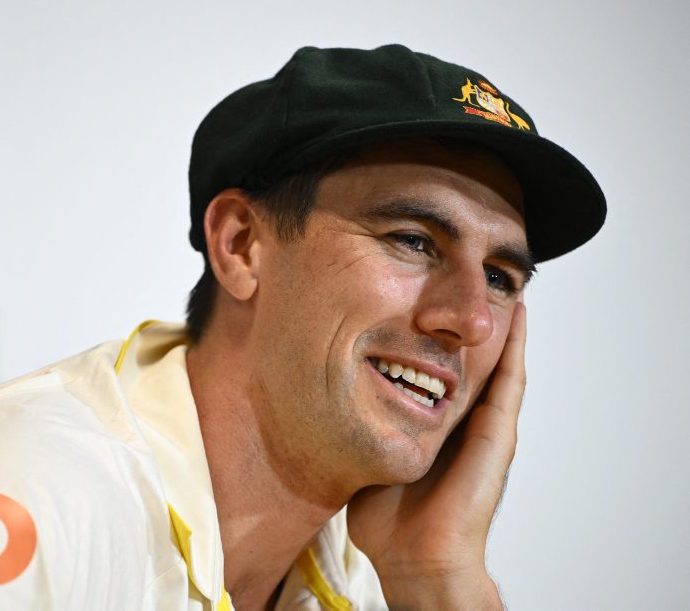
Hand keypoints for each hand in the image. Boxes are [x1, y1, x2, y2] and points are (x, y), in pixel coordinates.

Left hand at [347, 302, 526, 608]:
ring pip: (496, 363)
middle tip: (469, 279)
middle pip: (470, 360)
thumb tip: (318, 406)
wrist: (414, 557)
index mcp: (433, 425)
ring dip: (499, 325)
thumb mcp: (365, 455)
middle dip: (469, 322)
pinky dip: (516, 349)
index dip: (436, 335)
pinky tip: (519, 317)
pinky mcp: (497, 436)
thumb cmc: (388, 520)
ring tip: (500, 285)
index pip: (438, 369)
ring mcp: (484, 427)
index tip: (426, 298)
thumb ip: (354, 429)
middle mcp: (462, 422)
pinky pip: (510, 383)